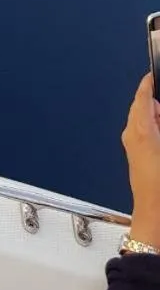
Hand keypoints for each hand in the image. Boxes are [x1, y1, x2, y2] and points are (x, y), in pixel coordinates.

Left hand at [122, 74, 159, 245]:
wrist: (155, 215)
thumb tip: (158, 109)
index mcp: (141, 129)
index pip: (142, 97)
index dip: (148, 84)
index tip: (153, 75)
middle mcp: (132, 135)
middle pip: (142, 108)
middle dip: (155, 102)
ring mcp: (132, 146)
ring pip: (143, 122)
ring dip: (155, 117)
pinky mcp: (136, 156)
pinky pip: (144, 133)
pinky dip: (154, 129)